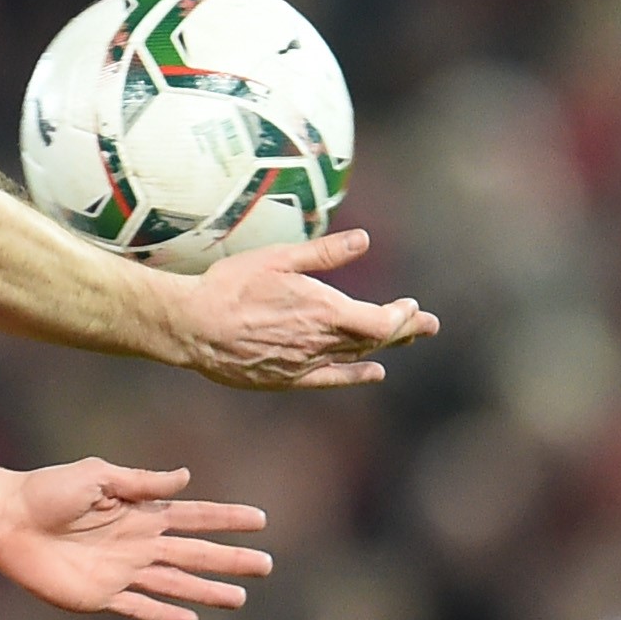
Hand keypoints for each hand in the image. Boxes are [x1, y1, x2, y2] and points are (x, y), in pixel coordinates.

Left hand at [0, 462, 270, 619]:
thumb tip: (187, 478)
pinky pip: (139, 607)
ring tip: (240, 599)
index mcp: (138, 511)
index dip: (226, 518)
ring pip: (175, 584)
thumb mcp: (96, 476)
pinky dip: (164, 614)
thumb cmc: (46, 491)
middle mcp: (136, 543)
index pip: (194, 516)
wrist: (5, 520)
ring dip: (207, 591)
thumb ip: (140, 482)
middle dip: (229, 560)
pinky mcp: (99, 596)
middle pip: (193, 554)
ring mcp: (120, 571)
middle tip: (267, 565)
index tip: (260, 520)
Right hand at [170, 232, 437, 388]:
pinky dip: (355, 376)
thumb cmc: (230, 286)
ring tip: (405, 340)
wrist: (191, 325)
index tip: (411, 304)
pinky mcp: (285, 378)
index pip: (382, 320)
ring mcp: (304, 363)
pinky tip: (373, 373)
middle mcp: (321, 341)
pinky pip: (330, 379)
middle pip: (375, 340)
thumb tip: (364, 240)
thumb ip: (324, 253)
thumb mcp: (278, 259)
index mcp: (325, 310)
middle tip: (429, 325)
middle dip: (406, 330)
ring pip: (356, 357)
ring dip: (384, 348)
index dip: (402, 315)